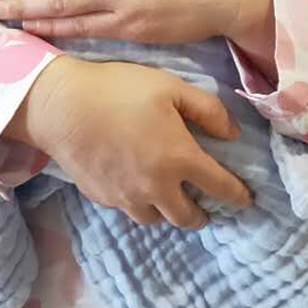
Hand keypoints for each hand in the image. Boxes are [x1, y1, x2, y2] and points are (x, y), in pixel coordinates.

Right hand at [1, 57, 253, 229]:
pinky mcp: (102, 197)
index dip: (237, 196)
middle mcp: (156, 187)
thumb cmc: (120, 90)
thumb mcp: (171, 87)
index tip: (246, 201)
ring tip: (169, 200)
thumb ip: (208, 110)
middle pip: (186, 218)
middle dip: (201, 216)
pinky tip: (136, 187)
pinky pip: (128, 209)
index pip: (220, 188)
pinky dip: (139, 204)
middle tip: (206, 210)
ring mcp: (126, 197)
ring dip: (168, 213)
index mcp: (180, 160)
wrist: (62, 106)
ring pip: (155, 219)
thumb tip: (232, 133)